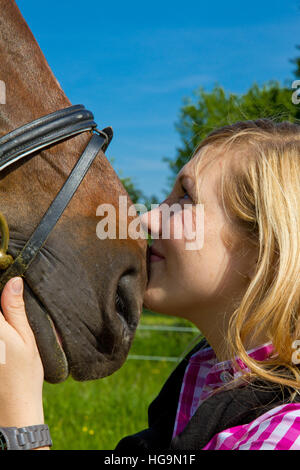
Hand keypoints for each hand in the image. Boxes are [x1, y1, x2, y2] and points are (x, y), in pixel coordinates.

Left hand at [0, 277, 44, 427]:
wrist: (12, 406)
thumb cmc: (25, 373)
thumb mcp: (27, 337)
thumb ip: (15, 308)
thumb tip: (14, 280)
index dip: (1, 286)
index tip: (7, 274)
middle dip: (1, 305)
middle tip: (12, 318)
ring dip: (2, 320)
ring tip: (10, 325)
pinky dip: (1, 329)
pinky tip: (5, 339)